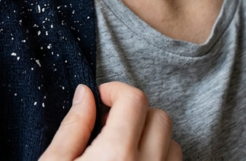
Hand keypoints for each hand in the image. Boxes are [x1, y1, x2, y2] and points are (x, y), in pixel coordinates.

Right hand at [40, 83, 182, 160]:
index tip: (100, 100)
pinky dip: (160, 159)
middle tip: (109, 125)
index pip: (134, 99)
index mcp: (116, 153)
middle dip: (135, 113)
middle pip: (160, 117)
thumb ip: (72, 126)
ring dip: (151, 139)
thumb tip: (85, 93)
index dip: (115, 91)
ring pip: (172, 144)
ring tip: (123, 149)